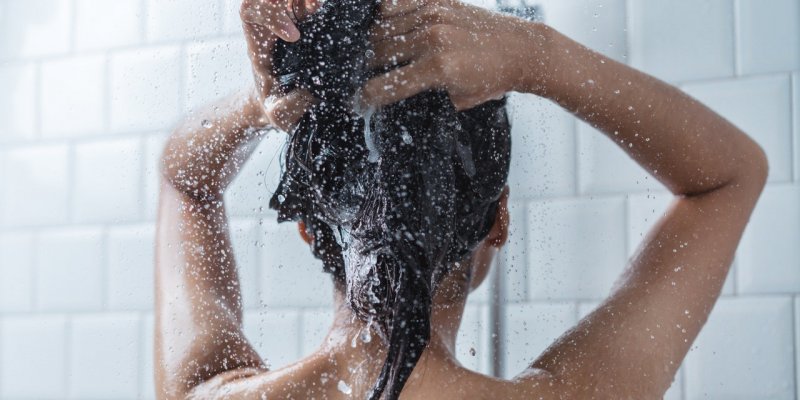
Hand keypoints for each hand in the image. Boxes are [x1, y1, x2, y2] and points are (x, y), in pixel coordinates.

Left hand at [240, 0, 317, 130]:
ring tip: (317, 6)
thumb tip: (311, 92)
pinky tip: (322, 10)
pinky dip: (313, 4)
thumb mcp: (280, 113)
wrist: (282, 104)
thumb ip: (292, 106)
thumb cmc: (277, 107)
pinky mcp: (303, 24)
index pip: (250, 12)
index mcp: (258, 45)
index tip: (295, 37)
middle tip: (311, 7)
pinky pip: (303, 3)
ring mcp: (286, 23)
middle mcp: (269, 29)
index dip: (270, 15)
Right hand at [362, 0, 536, 109]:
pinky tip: (385, 29)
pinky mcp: (437, 1)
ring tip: (374, 56)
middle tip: (364, 77)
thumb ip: (424, 98)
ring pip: (381, 28)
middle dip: (366, 69)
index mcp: (438, 68)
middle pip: (377, 53)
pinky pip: (395, 4)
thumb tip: (394, 99)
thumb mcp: (457, 101)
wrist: (520, 50)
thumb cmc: (491, 78)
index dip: (365, 98)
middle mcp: (432, 38)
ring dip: (373, 44)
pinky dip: (384, 16)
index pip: (385, 86)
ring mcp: (433, 15)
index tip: (357, 103)